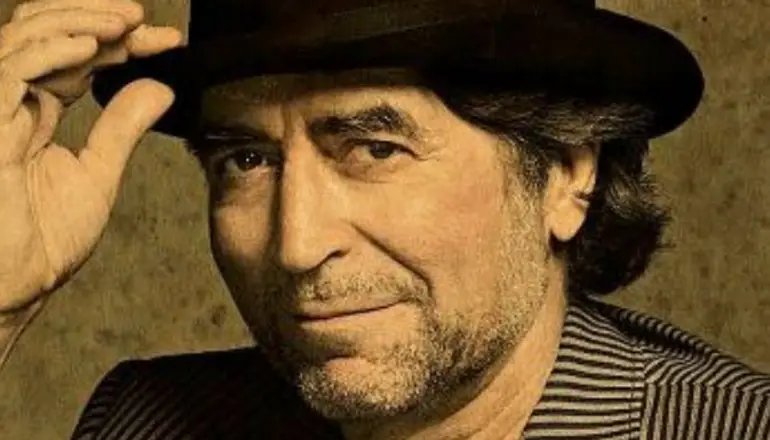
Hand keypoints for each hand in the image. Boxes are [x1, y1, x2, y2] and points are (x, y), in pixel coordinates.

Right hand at [0, 0, 181, 312]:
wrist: (13, 288)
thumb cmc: (42, 243)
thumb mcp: (96, 173)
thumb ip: (123, 126)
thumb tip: (160, 87)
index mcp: (34, 110)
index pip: (78, 56)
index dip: (121, 42)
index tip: (168, 41)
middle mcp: (9, 100)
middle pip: (47, 32)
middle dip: (98, 17)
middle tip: (145, 21)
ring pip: (26, 36)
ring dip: (81, 20)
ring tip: (129, 23)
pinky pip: (9, 70)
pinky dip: (51, 49)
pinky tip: (93, 44)